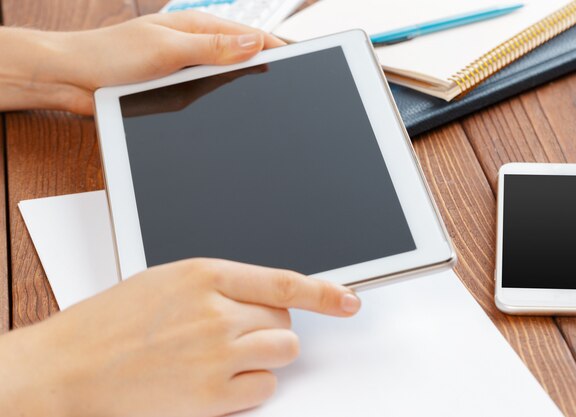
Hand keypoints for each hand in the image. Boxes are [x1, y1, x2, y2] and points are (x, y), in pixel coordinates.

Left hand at [0, 11, 284, 114]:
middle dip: (268, 63)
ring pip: (229, 73)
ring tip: (274, 89)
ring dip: (247, 80)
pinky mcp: (177, 87)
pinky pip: (210, 91)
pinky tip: (235, 103)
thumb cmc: (109, 56)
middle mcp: (195, 45)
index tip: (301, 58)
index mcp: (196, 26)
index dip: (277, 46)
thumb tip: (252, 43)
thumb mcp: (167, 49)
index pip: (249, 34)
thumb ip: (211, 47)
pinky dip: (225, 95)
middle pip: (243, 53)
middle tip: (294, 79)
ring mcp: (187, 66)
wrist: (74, 79)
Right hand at [0, 258, 359, 416]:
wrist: (69, 368)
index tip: (348, 300)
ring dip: (265, 354)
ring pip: (282, 351)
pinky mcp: (213, 396)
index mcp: (205, 275)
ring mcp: (217, 355)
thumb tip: (263, 298)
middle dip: (269, 326)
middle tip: (235, 332)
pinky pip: (264, 386)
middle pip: (284, 321)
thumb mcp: (167, 282)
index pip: (284, 282)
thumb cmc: (110, 323)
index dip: (324, 292)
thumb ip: (219, 285)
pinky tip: (217, 379)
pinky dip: (250, 384)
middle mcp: (217, 313)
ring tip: (228, 355)